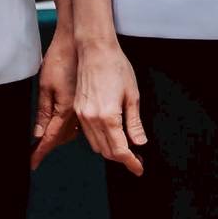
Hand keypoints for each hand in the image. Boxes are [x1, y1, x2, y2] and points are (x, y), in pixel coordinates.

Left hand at [30, 32, 79, 170]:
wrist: (81, 43)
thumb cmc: (61, 59)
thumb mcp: (45, 86)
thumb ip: (43, 112)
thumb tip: (39, 133)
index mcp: (65, 110)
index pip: (51, 138)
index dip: (40, 152)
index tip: (32, 163)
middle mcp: (77, 113)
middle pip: (61, 138)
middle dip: (48, 146)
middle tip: (34, 152)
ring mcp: (83, 107)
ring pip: (71, 132)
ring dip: (59, 138)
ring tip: (45, 141)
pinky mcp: (87, 101)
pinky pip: (78, 122)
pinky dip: (68, 128)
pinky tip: (62, 126)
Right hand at [73, 37, 147, 175]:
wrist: (95, 49)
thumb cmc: (116, 67)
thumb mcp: (132, 95)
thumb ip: (134, 123)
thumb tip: (139, 143)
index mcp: (108, 116)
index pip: (119, 150)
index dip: (130, 162)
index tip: (139, 168)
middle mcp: (91, 119)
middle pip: (106, 151)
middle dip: (122, 158)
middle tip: (136, 158)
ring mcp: (82, 115)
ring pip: (96, 145)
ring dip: (110, 150)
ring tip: (126, 147)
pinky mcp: (78, 109)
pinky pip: (88, 134)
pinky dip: (100, 140)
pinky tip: (111, 134)